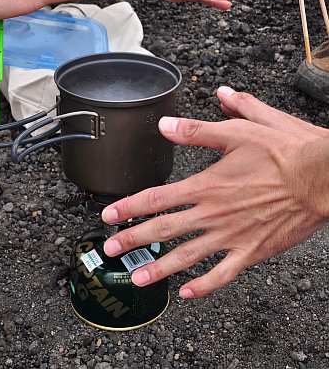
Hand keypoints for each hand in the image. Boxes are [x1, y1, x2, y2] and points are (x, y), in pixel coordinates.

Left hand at [102, 87, 328, 297]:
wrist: (316, 179)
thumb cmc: (280, 154)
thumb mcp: (235, 132)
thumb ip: (196, 130)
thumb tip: (165, 125)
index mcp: (206, 185)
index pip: (156, 198)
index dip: (129, 206)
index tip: (109, 214)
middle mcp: (213, 214)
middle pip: (163, 230)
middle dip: (132, 240)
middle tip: (109, 250)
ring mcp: (231, 236)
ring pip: (186, 257)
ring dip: (159, 268)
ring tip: (136, 278)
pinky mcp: (251, 252)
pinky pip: (223, 274)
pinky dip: (204, 286)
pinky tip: (188, 293)